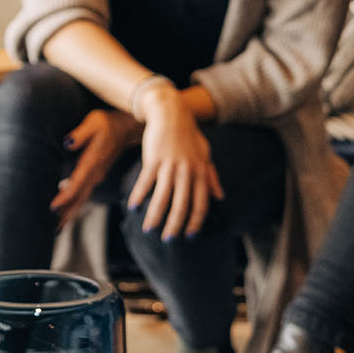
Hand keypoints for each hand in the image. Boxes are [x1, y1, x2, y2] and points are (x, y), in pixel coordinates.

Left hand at [51, 109, 140, 225]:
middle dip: (65, 214)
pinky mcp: (96, 176)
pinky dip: (74, 205)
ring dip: (69, 213)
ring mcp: (97, 176)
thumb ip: (81, 134)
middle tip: (51, 231)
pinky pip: (83, 194)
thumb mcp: (94, 122)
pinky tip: (64, 213)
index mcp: (93, 161)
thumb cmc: (108, 122)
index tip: (52, 208)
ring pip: (82, 199)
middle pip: (79, 198)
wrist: (127, 128)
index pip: (77, 183)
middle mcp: (95, 173)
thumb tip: (67, 143)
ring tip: (55, 229)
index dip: (65, 196)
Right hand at [130, 86, 221, 240]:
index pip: (201, 203)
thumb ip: (211, 176)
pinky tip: (132, 206)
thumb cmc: (188, 134)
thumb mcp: (205, 154)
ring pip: (162, 196)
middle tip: (168, 240)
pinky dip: (138, 195)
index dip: (196, 221)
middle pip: (182, 204)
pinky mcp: (154, 158)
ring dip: (155, 215)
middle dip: (175, 225)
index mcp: (200, 172)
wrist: (171, 112)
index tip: (190, 236)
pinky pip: (145, 181)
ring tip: (148, 229)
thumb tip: (220, 197)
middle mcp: (187, 170)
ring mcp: (170, 164)